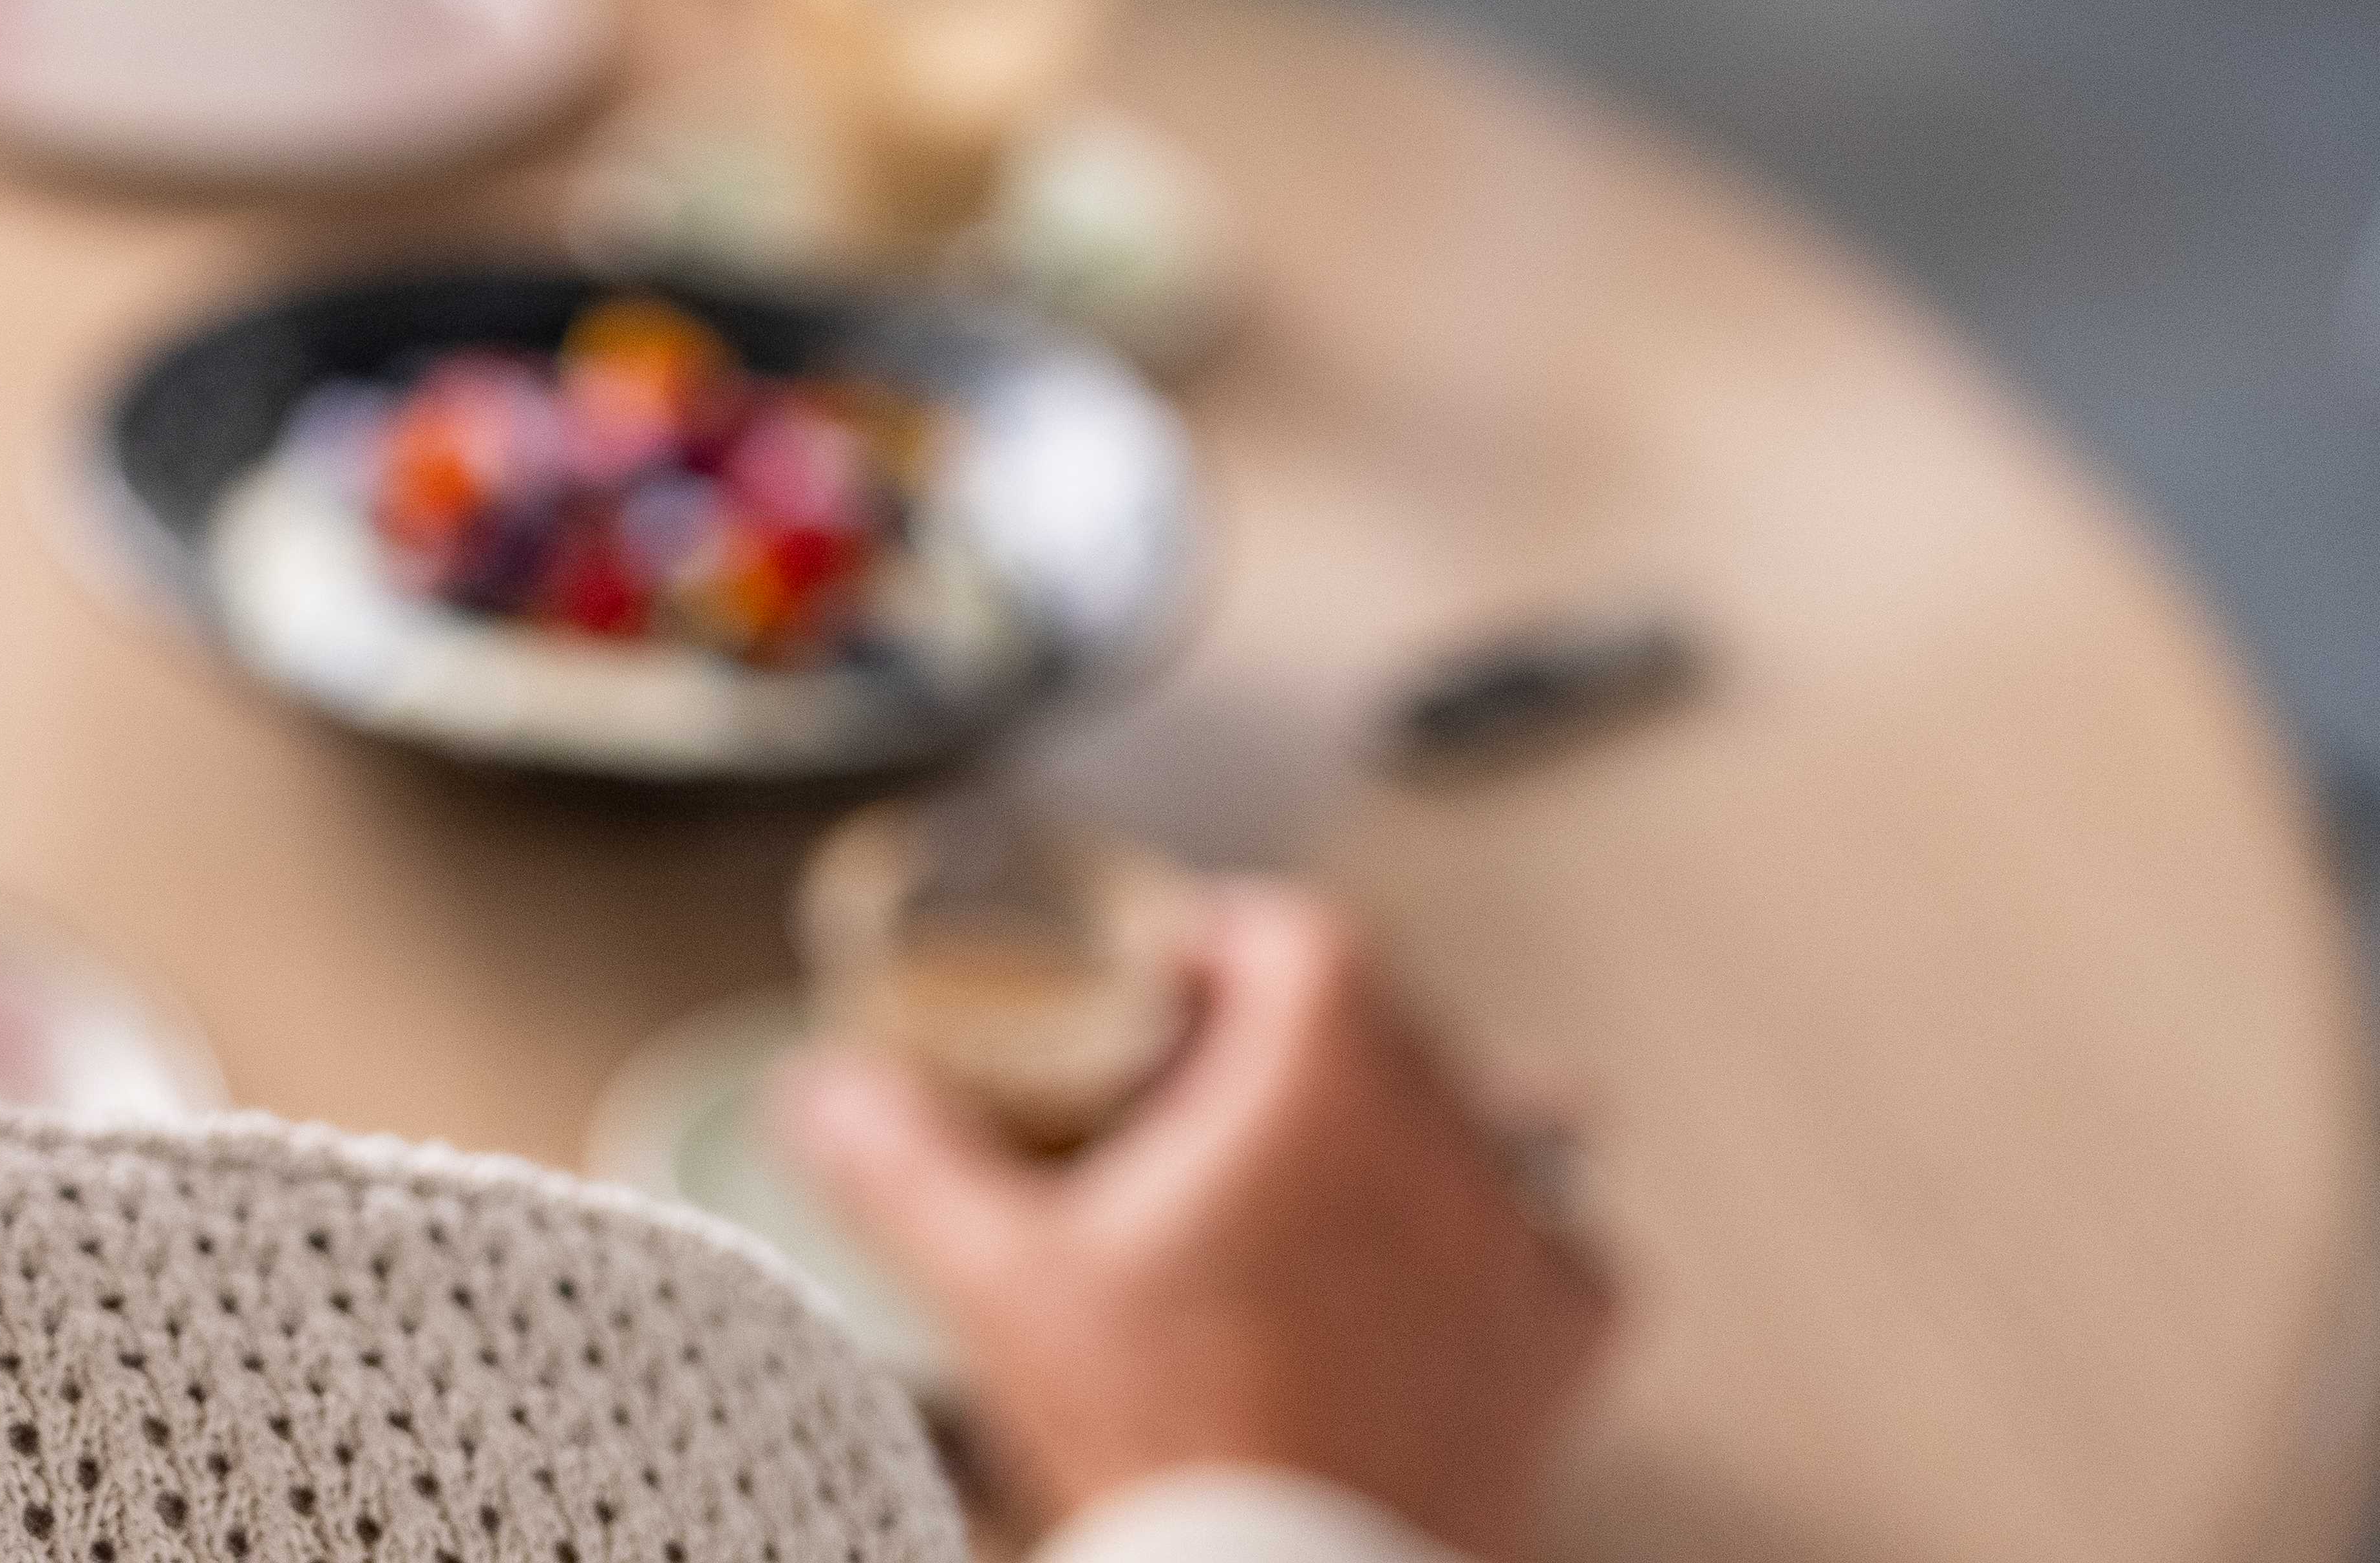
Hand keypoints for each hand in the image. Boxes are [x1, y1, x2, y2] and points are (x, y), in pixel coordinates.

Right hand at [775, 880, 1613, 1560]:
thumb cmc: (1175, 1443)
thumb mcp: (1000, 1285)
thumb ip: (901, 1164)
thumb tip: (818, 1089)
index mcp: (1327, 1082)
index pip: (1301, 936)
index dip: (1222, 939)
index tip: (1157, 984)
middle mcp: (1450, 1143)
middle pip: (1384, 1023)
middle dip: (1288, 1038)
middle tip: (1192, 1098)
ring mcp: (1523, 1251)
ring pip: (1474, 1126)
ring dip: (1392, 1132)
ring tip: (1297, 1189)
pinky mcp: (1561, 1360)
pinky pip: (1553, 1251)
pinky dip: (1486, 1246)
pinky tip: (1412, 1289)